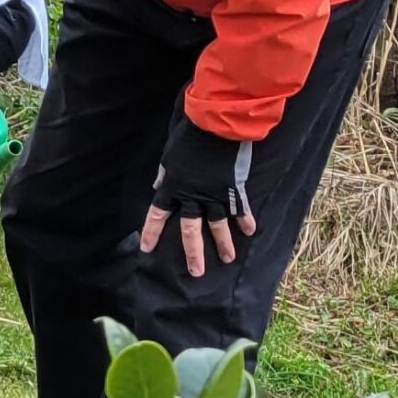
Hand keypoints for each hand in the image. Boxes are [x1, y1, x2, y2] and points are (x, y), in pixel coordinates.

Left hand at [138, 118, 257, 277]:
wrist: (214, 125)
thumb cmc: (187, 136)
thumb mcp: (169, 155)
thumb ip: (164, 174)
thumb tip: (158, 185)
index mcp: (172, 186)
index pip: (158, 214)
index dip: (152, 232)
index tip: (147, 248)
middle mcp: (192, 195)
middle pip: (191, 229)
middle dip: (193, 252)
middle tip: (196, 272)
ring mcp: (214, 194)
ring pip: (218, 225)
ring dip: (222, 243)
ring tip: (228, 259)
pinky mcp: (233, 188)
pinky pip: (240, 209)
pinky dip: (245, 220)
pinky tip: (249, 232)